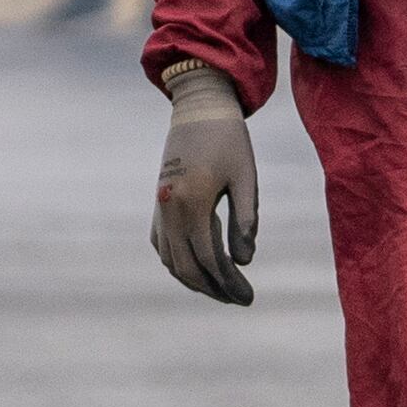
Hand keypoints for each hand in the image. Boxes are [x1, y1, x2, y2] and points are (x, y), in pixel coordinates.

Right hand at [152, 64, 259, 304]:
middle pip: (187, 266)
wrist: (199, 107)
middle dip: (213, 288)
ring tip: (221, 289)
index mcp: (194, 202)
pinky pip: (161, 244)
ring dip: (194, 279)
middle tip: (239, 298)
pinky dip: (176, 262)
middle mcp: (171, 208)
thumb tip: (245, 262)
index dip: (228, 283)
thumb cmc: (229, 139)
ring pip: (170, 259)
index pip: (210, 259)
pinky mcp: (159, 202)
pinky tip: (196, 268)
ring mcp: (161, 206)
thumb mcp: (246, 177)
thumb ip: (246, 219)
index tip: (248, 298)